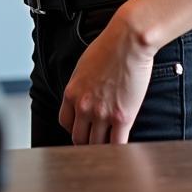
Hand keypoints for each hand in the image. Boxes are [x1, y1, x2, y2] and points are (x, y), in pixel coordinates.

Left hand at [58, 10, 156, 143]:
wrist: (127, 42)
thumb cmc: (108, 48)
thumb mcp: (83, 67)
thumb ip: (81, 87)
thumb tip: (85, 98)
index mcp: (71, 92)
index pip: (64, 122)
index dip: (74, 127)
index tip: (83, 128)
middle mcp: (83, 106)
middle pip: (78, 138)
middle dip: (87, 140)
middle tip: (97, 140)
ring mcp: (102, 114)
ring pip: (96, 146)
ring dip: (103, 147)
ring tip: (110, 145)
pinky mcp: (122, 118)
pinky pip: (117, 145)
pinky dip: (119, 150)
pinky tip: (123, 147)